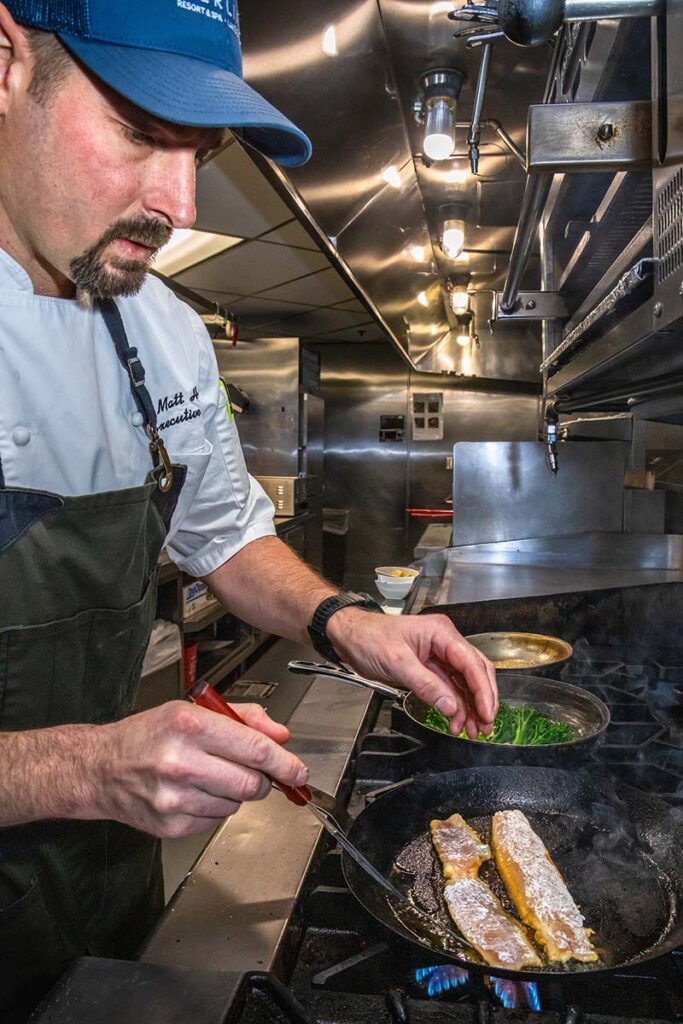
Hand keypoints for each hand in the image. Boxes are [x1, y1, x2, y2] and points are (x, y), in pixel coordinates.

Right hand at [91, 702, 307, 837]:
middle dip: (263, 780)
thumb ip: (243, 719)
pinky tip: (196, 793)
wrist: (102, 767)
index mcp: (190, 725)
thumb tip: (280, 736)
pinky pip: (216, 821)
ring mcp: (175, 798)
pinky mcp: (171, 825)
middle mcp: (181, 761)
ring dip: (236, 793)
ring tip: (212, 777)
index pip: (255, 748)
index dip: (285, 763)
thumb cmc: (148, 735)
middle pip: (252, 783)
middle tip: (254, 773)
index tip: (298, 771)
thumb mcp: (193, 711)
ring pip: (236, 804)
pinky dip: (216, 808)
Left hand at [327, 610, 497, 737]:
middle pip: (475, 672)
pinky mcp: (430, 668)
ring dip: (470, 707)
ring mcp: (438, 655)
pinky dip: (455, 705)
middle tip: (485, 725)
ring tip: (472, 730)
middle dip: (482, 700)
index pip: (471, 663)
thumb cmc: (369, 638)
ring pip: (464, 683)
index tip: (487, 713)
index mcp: (441, 633)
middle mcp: (445, 642)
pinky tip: (456, 721)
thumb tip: (451, 706)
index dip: (482, 690)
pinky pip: (450, 687)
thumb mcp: (397, 662)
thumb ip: (426, 685)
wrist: (350, 636)